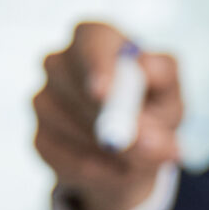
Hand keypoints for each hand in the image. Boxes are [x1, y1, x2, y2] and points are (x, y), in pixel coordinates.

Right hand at [32, 19, 184, 209]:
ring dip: (112, 150)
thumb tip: (147, 69)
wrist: (132, 153)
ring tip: (141, 157)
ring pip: (70, 126)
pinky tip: (117, 169)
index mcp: (94, 39)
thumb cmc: (152, 108)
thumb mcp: (169, 93)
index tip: (103, 93)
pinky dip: (99, 171)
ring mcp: (43, 100)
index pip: (89, 39)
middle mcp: (60, 63)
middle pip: (71, 82)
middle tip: (144, 146)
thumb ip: (164, 78)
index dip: (95, 65)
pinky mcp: (39, 138)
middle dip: (106, 118)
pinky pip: (66, 159)